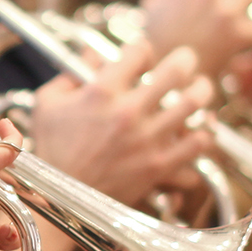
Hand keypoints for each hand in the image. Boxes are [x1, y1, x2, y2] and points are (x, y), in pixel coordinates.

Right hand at [29, 38, 213, 204]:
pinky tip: (199, 129)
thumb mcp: (47, 105)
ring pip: (194, 102)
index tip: (141, 58)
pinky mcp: (159, 165)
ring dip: (202, 90)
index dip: (142, 49)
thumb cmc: (52, 152)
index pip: (138, 50)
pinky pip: (198, 143)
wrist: (61, 201)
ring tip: (200, 89)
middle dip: (185, 59)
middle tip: (186, 62)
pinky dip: (204, 133)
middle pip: (177, 69)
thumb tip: (91, 55)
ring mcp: (147, 139)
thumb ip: (69, 75)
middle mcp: (128, 112)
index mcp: (101, 92)